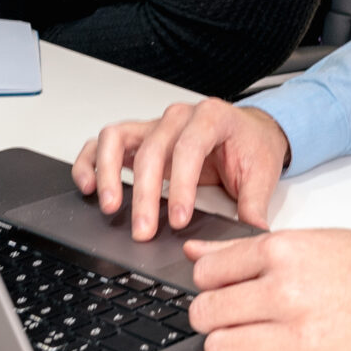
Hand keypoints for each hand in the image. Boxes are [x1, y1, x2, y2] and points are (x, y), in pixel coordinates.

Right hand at [73, 99, 291, 239]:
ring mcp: (154, 125)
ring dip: (108, 173)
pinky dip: (91, 162)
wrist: (248, 131)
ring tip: (110, 206)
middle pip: (151, 150)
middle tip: (144, 230)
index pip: (189, 148)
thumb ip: (254, 205)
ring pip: (117, 138)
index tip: (179, 220)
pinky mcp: (138, 137)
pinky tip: (88, 186)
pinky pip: (104, 143)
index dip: (182, 186)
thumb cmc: (252, 146)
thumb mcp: (261, 174)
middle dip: (146, 194)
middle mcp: (178, 117)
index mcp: (212, 118)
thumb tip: (253, 233)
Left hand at [186, 230, 350, 350]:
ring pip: (218, 350)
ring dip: (227, 347)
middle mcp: (287, 291)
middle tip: (231, 316)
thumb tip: (196, 251)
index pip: (207, 270)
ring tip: (250, 340)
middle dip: (211, 315)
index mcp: (285, 252)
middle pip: (205, 312)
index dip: (208, 280)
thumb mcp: (314, 241)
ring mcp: (299, 337)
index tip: (219, 286)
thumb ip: (249, 249)